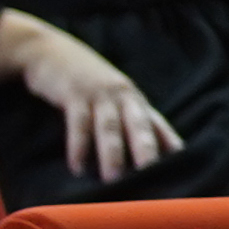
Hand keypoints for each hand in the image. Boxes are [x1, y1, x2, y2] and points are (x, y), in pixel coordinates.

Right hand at [0, 11, 183, 183]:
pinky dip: (78, 147)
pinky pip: (78, 124)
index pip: (157, 124)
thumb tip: (138, 149)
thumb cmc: (79, 77)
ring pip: (109, 127)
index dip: (170, 145)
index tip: (183, 167)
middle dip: (146, 151)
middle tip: (151, 176)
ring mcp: (98, 94)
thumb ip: (123, 115)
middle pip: (139, 126)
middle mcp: (121, 96)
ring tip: (113, 179)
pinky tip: (77, 168)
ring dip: (112, 154)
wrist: (45, 49)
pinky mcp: (73, 93)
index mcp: (133, 99)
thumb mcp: (107, 93)